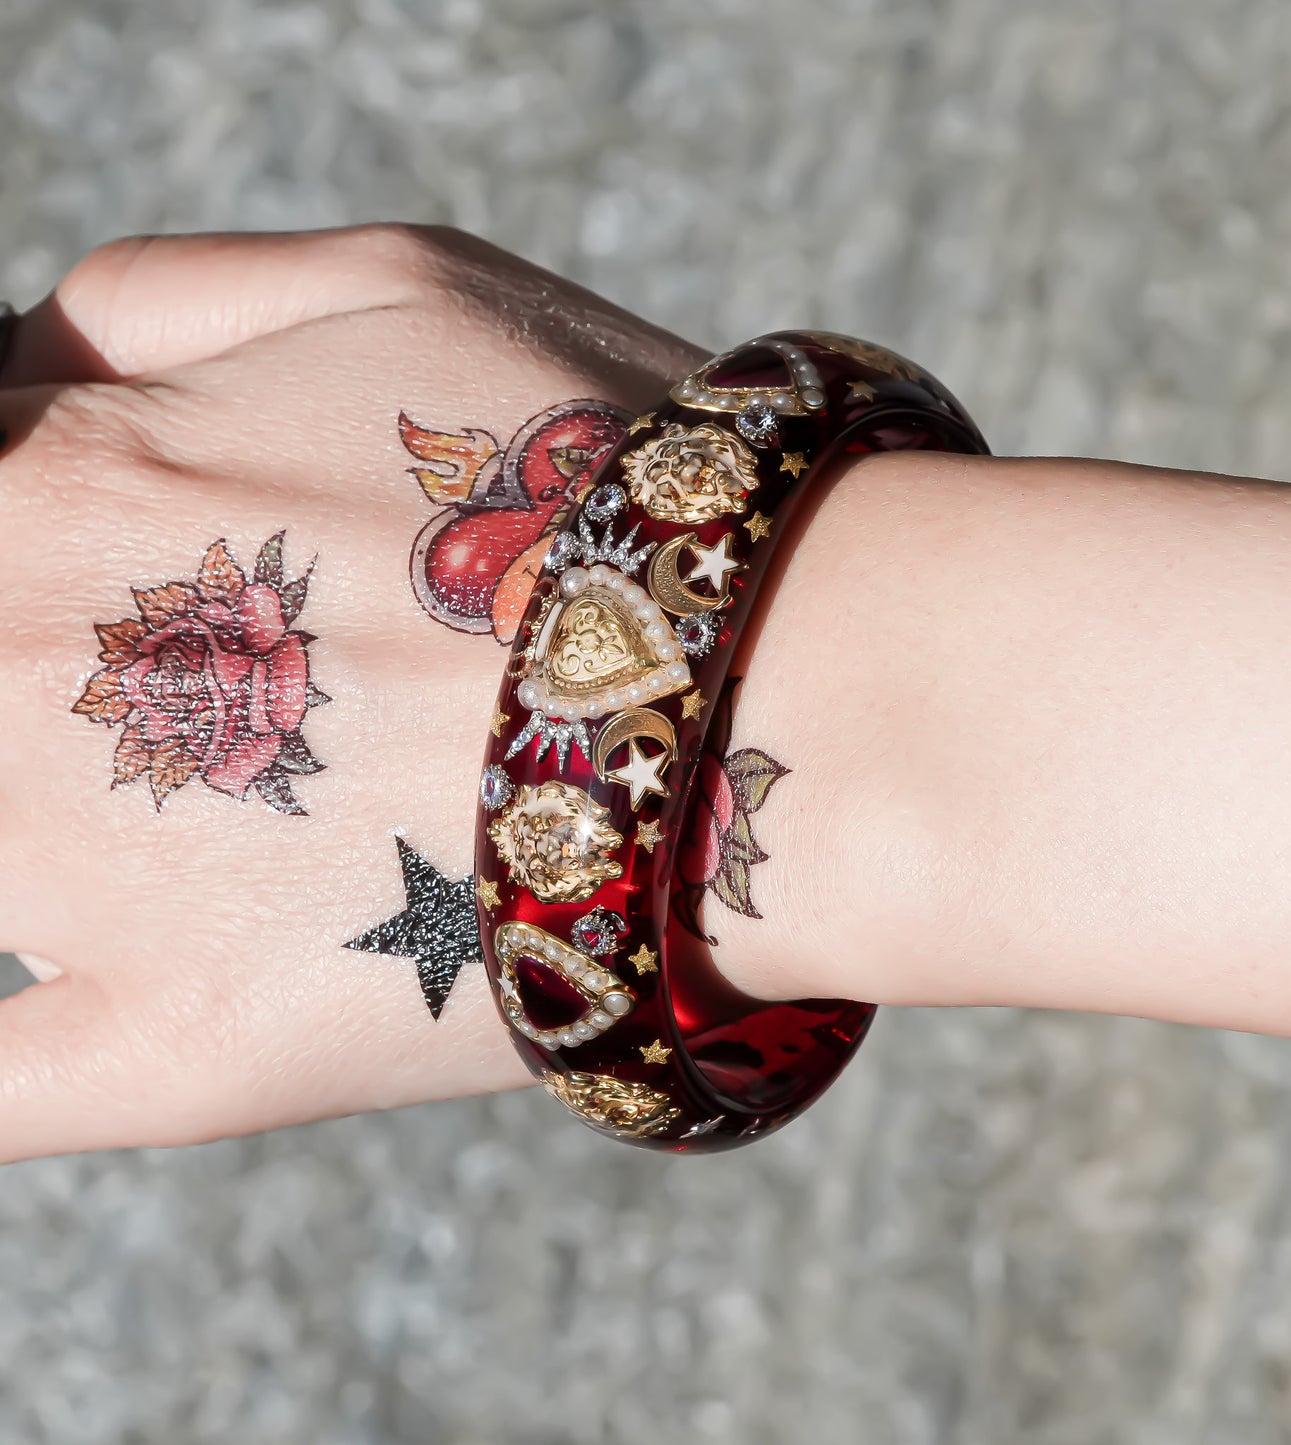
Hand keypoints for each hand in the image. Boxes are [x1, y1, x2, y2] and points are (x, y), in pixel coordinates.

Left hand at [0, 224, 703, 1160]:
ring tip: (228, 801)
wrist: (778, 695)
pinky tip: (57, 988)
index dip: (47, 497)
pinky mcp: (181, 1050)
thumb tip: (9, 361)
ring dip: (37, 817)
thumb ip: (150, 296)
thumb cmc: (602, 465)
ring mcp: (80, 896)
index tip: (151, 543)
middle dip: (62, 653)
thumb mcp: (385, 283)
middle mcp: (12, 689)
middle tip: (242, 682)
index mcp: (52, 490)